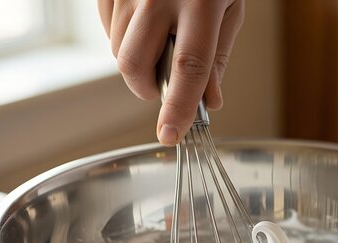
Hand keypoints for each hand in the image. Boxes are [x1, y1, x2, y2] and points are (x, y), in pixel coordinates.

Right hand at [97, 0, 244, 145]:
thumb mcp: (230, 10)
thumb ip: (218, 58)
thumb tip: (209, 102)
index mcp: (201, 3)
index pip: (188, 68)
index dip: (178, 107)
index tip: (169, 134)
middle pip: (135, 64)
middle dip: (146, 89)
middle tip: (162, 89)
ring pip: (118, 50)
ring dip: (138, 63)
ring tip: (160, 42)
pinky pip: (107, 28)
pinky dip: (124, 39)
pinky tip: (145, 25)